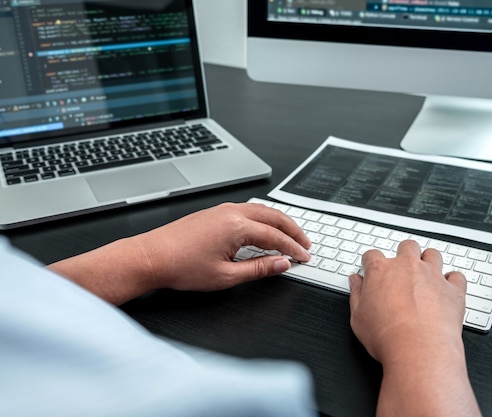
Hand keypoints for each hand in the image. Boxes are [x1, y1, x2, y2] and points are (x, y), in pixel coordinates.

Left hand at [49, 202, 310, 303]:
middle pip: (274, 216)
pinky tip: (265, 229)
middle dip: (293, 230)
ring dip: (280, 222)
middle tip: (306, 244)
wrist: (149, 257)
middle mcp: (232, 212)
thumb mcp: (226, 276)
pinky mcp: (214, 212)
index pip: (276, 236)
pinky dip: (264, 219)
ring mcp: (222, 210)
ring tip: (291, 236)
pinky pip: (249, 210)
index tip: (304, 257)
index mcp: (237, 226)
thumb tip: (281, 264)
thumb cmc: (181, 267)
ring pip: (262, 210)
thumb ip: (259, 269)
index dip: (293, 248)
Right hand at [348, 240, 480, 416]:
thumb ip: (356, 294)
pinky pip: (457, 276)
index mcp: (381, 271)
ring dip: (429, 261)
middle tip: (402, 269)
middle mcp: (408, 267)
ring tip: (426, 275)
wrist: (418, 350)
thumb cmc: (387, 336)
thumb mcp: (358, 317)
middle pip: (407, 246)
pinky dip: (453, 281)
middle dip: (404, 254)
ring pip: (433, 254)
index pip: (373, 255)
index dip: (371, 262)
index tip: (371, 269)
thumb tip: (355, 282)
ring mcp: (432, 276)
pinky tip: (447, 289)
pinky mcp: (453, 290)